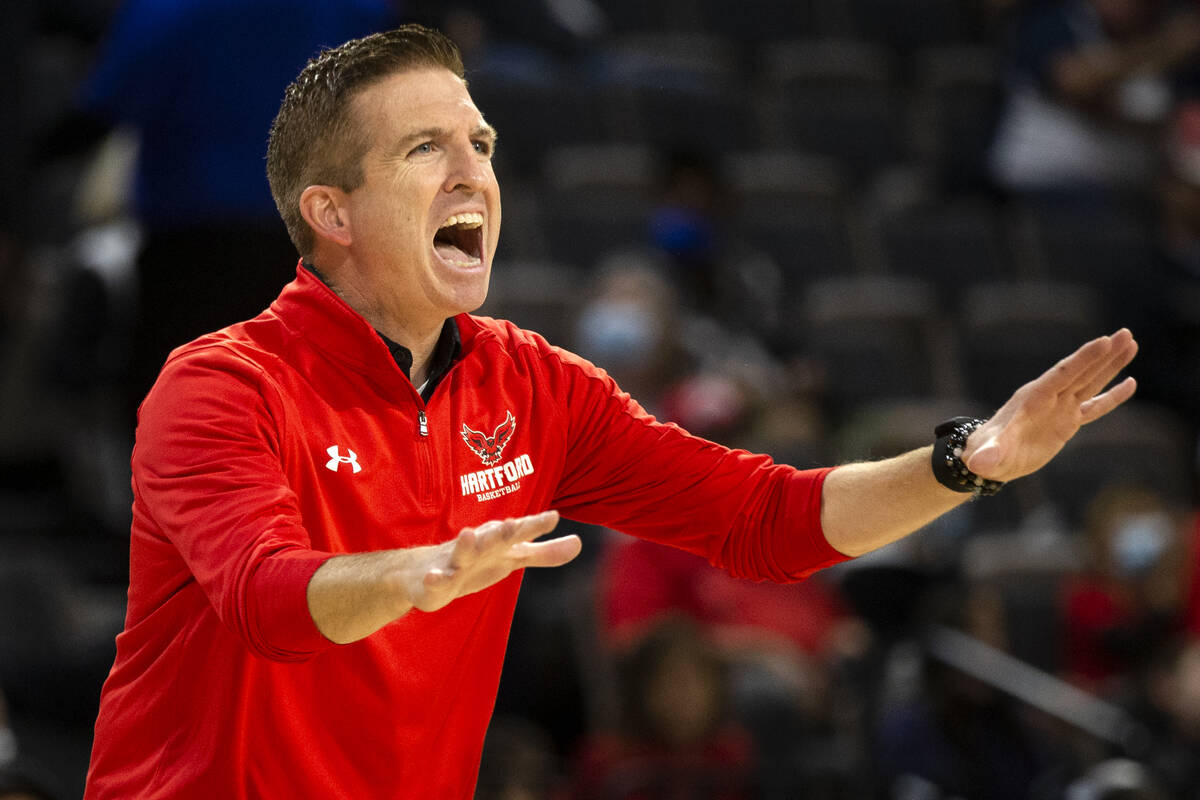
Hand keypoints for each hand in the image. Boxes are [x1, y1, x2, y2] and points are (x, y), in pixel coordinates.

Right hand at [403, 510, 580, 612]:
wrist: (422, 571)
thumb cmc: (476, 561)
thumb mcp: (513, 558)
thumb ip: (545, 553)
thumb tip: (579, 543)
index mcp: (497, 542)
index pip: (519, 532)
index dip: (535, 525)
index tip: (554, 517)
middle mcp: (477, 547)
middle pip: (491, 538)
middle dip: (501, 531)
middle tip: (512, 523)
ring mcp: (454, 563)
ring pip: (460, 553)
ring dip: (465, 544)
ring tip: (469, 534)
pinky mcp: (435, 582)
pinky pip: (434, 580)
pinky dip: (434, 578)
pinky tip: (435, 577)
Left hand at [962, 329, 1137, 481]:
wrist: (988, 458)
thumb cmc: (985, 454)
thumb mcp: (987, 456)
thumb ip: (987, 455)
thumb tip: (978, 463)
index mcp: (1033, 399)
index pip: (1062, 374)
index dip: (1083, 359)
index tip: (1104, 341)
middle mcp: (1049, 398)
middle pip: (1080, 372)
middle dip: (1103, 354)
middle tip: (1126, 333)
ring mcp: (1060, 408)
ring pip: (1091, 383)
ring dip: (1110, 365)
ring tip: (1130, 344)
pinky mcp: (1067, 422)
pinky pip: (1094, 407)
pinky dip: (1112, 397)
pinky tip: (1130, 383)